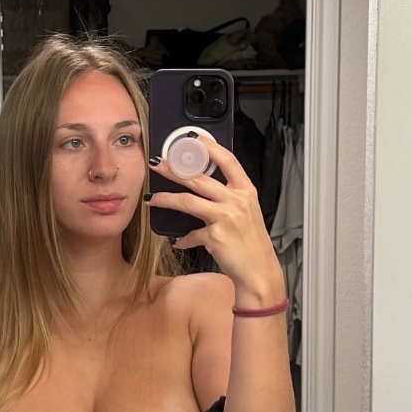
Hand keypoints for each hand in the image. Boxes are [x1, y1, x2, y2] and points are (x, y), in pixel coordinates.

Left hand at [147, 135, 284, 298]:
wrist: (259, 271)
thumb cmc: (251, 243)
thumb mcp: (246, 212)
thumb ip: (229, 196)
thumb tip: (202, 185)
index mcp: (245, 191)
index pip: (227, 160)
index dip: (209, 146)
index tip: (192, 139)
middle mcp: (236, 201)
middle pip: (199, 178)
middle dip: (173, 169)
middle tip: (156, 164)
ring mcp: (226, 218)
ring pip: (188, 201)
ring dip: (166, 199)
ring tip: (153, 198)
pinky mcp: (215, 236)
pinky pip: (191, 234)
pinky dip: (183, 238)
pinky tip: (178, 241)